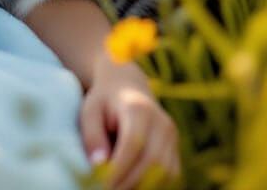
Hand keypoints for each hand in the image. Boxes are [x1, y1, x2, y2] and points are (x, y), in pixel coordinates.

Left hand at [80, 58, 179, 188]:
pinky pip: (170, 175)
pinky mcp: (176, 150)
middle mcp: (161, 122)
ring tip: (119, 188)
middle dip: (131, 182)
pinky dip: (153, 185)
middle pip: (153, 162)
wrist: (127, 87)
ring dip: (143, 186)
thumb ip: (92, 135)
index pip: (134, 143)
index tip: (103, 184)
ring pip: (166, 173)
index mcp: (138, 108)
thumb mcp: (90, 110)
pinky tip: (133, 185)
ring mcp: (172, 137)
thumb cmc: (104, 102)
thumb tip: (99, 165)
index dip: (120, 168)